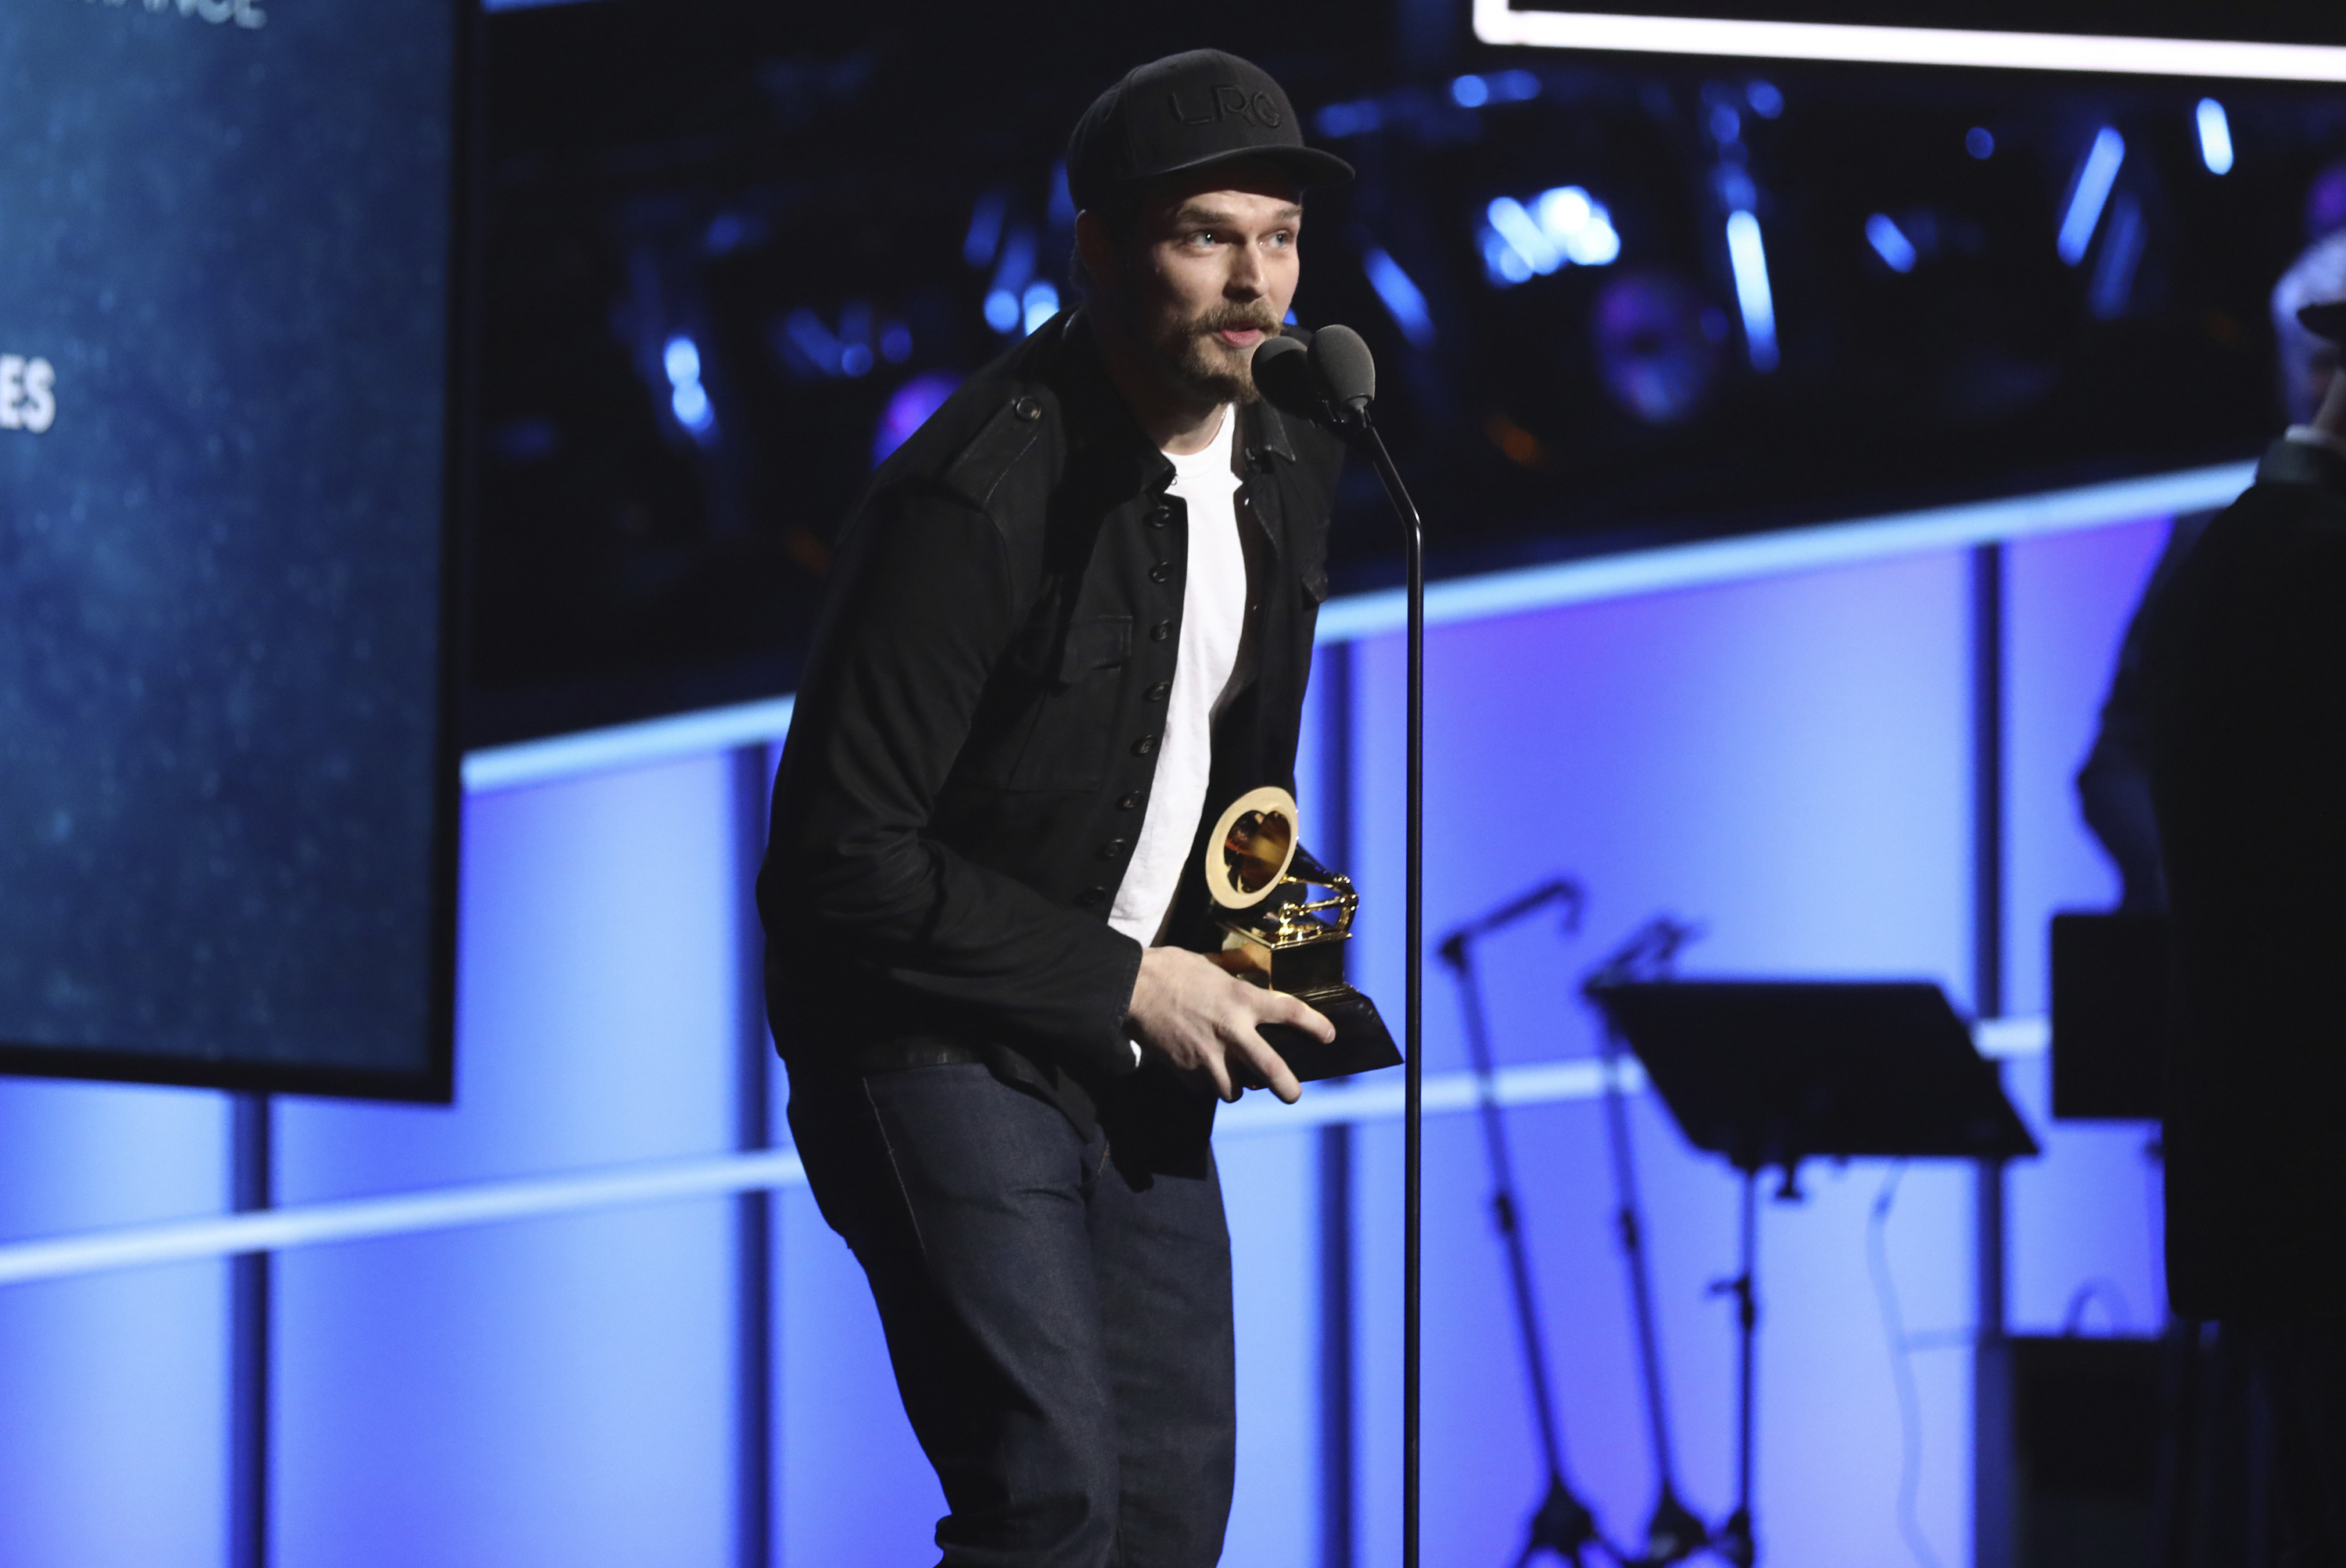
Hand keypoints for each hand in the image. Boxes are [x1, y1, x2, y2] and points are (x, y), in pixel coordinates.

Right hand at [1125, 946, 1333, 1104]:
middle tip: (1293, 1094)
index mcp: (1242, 1000)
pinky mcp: (1186, 1070)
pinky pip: (1203, 1087)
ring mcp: (1208, 1055)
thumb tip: (1247, 979)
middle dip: (1288, 1087)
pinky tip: (1200, 1072)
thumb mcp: (1210, 966)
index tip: (1328, 1036)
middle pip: (1272, 1070)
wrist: (1132, 988)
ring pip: (1234, 1089)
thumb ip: (1233, 979)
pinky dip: (1205, 1084)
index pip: (1290, 1014)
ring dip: (1236, 1087)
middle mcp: (1232, 1031)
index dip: (1315, 1026)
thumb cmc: (1170, 969)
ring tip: (1233, 1079)